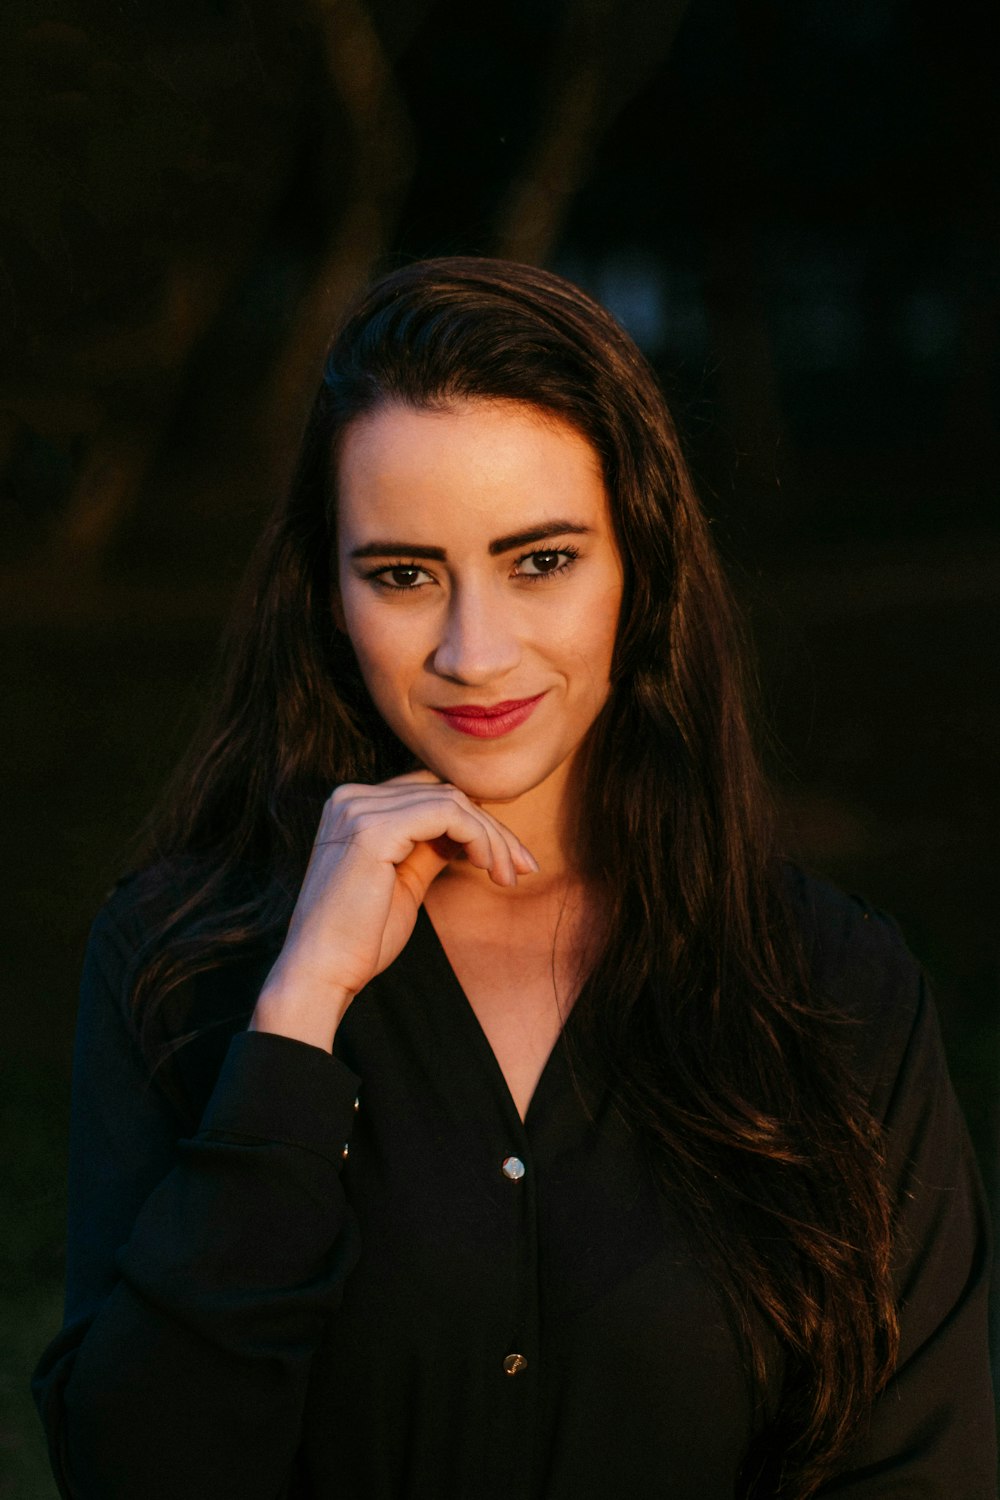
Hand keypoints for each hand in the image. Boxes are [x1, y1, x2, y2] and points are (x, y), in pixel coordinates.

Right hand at [249, 771, 537, 1049]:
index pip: (429, 792)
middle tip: (524, 868)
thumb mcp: (404, 881)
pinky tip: (489, 867)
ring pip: (453, 801)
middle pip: (445, 792)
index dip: (474, 820)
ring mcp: (359, 808)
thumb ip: (430, 848)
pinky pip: (448, 814)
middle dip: (493, 829)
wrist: (321, 973)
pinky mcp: (372, 828)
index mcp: (353, 806)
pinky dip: (478, 837)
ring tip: (509, 876)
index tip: (508, 860)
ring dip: (492, 838)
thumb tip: (470, 832)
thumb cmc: (359, 939)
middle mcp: (351, 797)